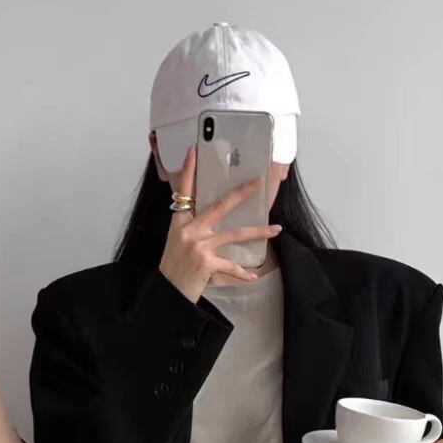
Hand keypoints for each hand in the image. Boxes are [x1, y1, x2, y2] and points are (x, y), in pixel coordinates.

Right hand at [158, 143, 281, 302]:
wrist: (167, 292)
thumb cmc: (173, 268)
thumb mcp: (177, 242)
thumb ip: (192, 228)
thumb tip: (211, 220)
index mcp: (180, 223)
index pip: (184, 191)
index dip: (189, 170)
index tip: (195, 151)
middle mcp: (189, 231)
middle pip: (220, 206)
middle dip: (241, 193)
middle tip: (257, 183)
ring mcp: (198, 246)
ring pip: (234, 234)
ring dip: (258, 231)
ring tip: (275, 228)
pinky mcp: (206, 263)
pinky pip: (231, 266)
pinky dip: (243, 273)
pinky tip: (254, 275)